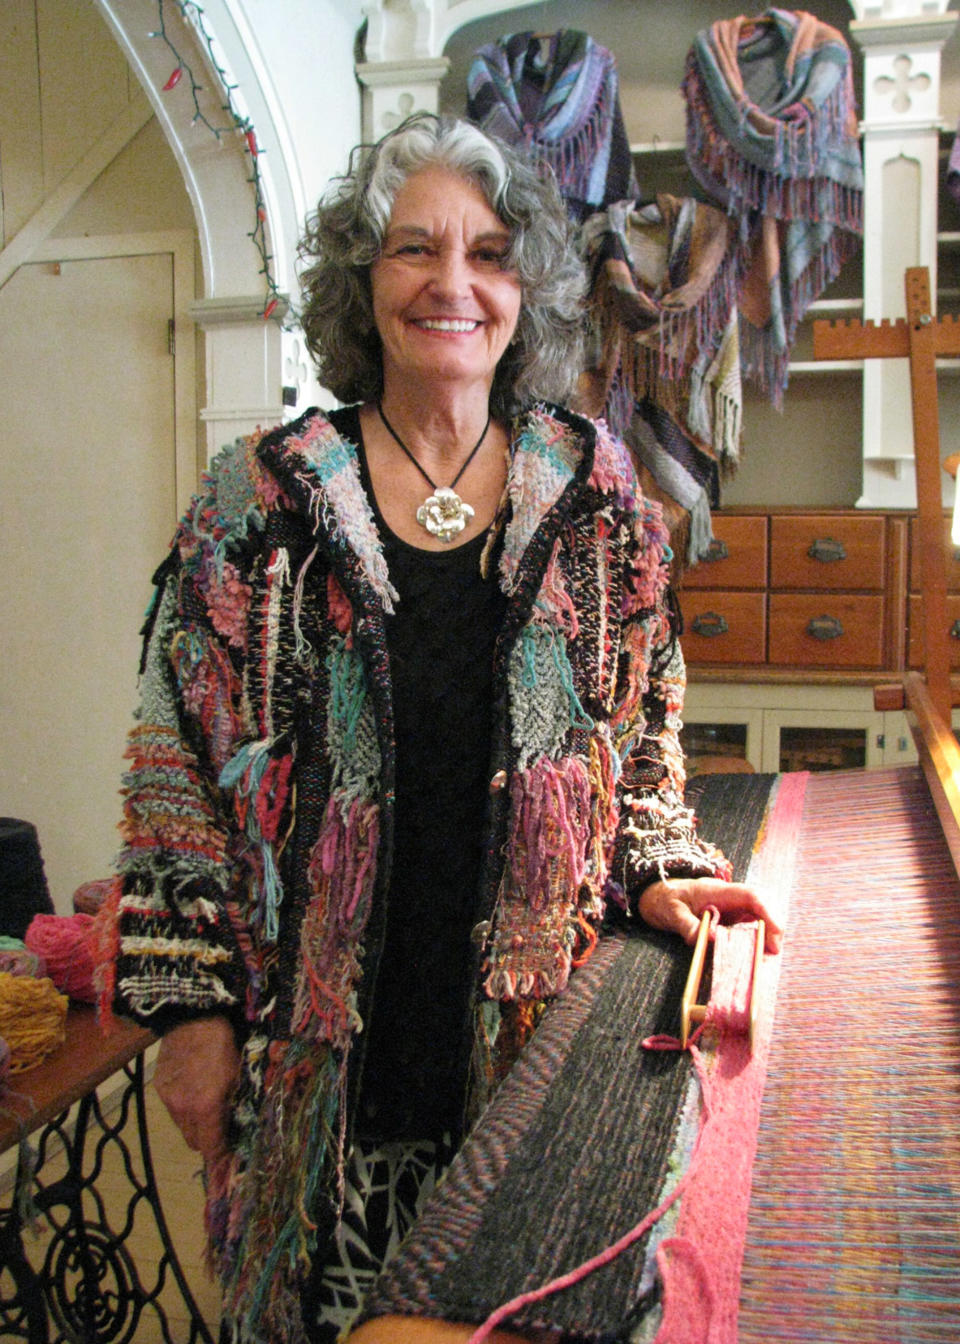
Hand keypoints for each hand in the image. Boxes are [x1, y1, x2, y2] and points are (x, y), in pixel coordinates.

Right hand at [153, 1016, 240, 1165]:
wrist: (193, 1015)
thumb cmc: (223, 1043)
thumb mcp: (239, 1075)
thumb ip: (236, 1106)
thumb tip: (239, 1127)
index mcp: (205, 1106)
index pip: (211, 1148)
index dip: (221, 1158)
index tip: (230, 1160)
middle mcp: (182, 1108)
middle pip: (195, 1142)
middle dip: (210, 1140)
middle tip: (224, 1128)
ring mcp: (168, 1099)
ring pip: (183, 1127)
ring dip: (197, 1124)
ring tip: (209, 1106)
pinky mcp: (160, 1087)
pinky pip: (174, 1110)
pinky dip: (185, 1108)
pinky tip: (195, 1090)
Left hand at [638, 876, 782, 953]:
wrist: (654, 895)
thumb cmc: (662, 899)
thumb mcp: (671, 913)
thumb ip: (689, 925)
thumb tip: (710, 939)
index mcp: (717, 890)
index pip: (750, 896)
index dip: (767, 913)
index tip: (774, 936)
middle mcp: (728, 897)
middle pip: (760, 906)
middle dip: (771, 927)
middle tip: (773, 952)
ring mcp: (729, 906)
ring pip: (756, 917)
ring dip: (764, 934)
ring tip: (765, 956)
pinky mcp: (727, 917)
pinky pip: (746, 926)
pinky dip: (753, 939)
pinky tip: (753, 954)